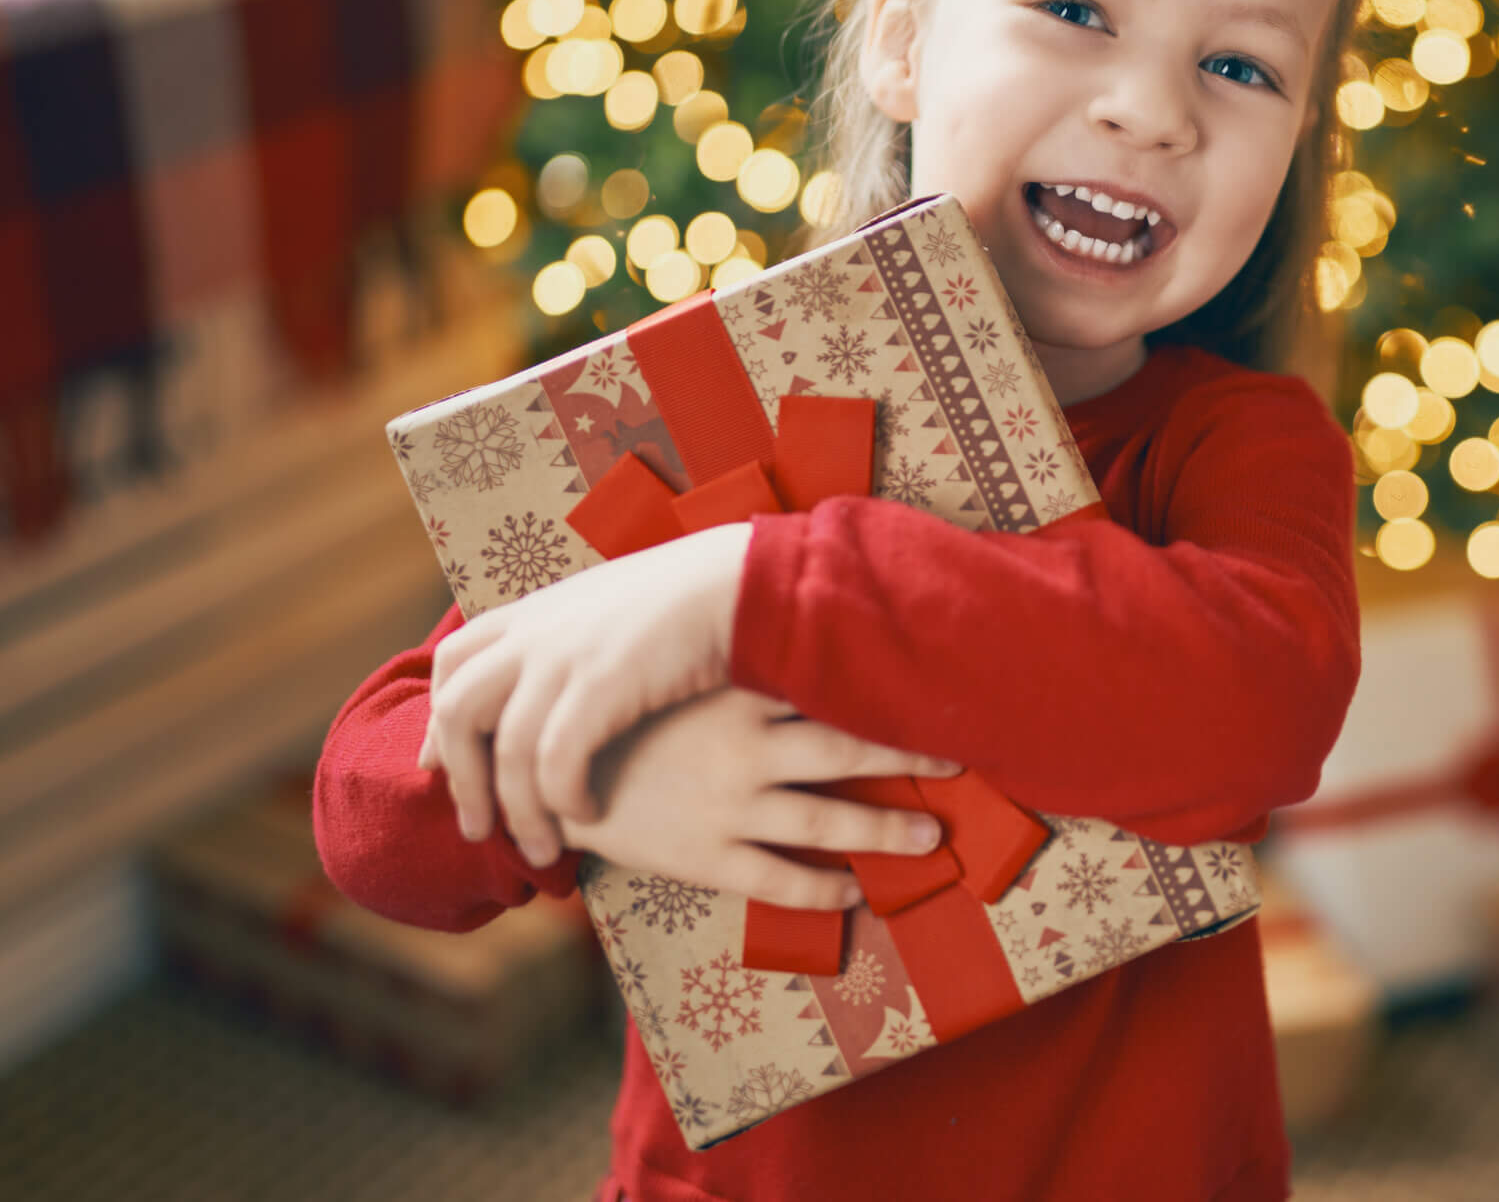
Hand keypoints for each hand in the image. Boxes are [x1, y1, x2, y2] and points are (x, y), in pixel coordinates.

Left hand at [420, 522, 752, 867]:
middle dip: (462, 780)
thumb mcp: (613, 610)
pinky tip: (588, 815)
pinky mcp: (602, 684)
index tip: (441, 767)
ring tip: (541, 850)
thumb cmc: (695, 600)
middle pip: (459, 711)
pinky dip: (563, 798)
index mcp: (536, 609)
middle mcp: (537, 630)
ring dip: (517, 812)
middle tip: (477, 829)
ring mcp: (565, 655)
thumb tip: (561, 680)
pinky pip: (556, 761)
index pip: (452, 663)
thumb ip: (575, 640)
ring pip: (507, 750)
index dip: (437, 721)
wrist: (743, 580)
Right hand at [562, 689, 961, 908]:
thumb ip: (718, 652)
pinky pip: (780, 882)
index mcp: (730, 693)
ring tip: (933, 841)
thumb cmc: (609, 715)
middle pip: (846, 750)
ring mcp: (726, 808)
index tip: (935, 689)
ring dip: (886, 832)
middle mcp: (741, 750)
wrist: (539, 775)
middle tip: (959, 762)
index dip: (885, 688)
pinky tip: (858, 893)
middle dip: (909, 758)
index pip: (826, 683)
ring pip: (827, 821)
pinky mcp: (705, 859)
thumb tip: (773, 607)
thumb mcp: (663, 670)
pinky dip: (825, 891)